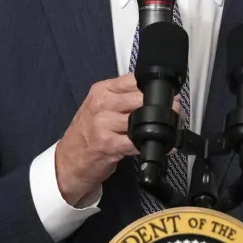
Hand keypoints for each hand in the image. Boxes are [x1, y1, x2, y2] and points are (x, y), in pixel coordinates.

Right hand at [54, 73, 181, 205]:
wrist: (66, 162)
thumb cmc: (86, 135)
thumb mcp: (99, 108)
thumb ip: (123, 98)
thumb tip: (155, 96)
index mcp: (101, 90)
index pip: (134, 80)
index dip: (155, 88)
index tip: (168, 94)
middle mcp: (101, 104)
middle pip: (140, 98)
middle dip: (162, 106)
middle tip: (176, 111)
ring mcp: (103, 124)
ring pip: (141, 118)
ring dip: (160, 125)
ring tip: (170, 129)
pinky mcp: (107, 144)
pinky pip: (137, 141)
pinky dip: (154, 144)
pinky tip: (164, 146)